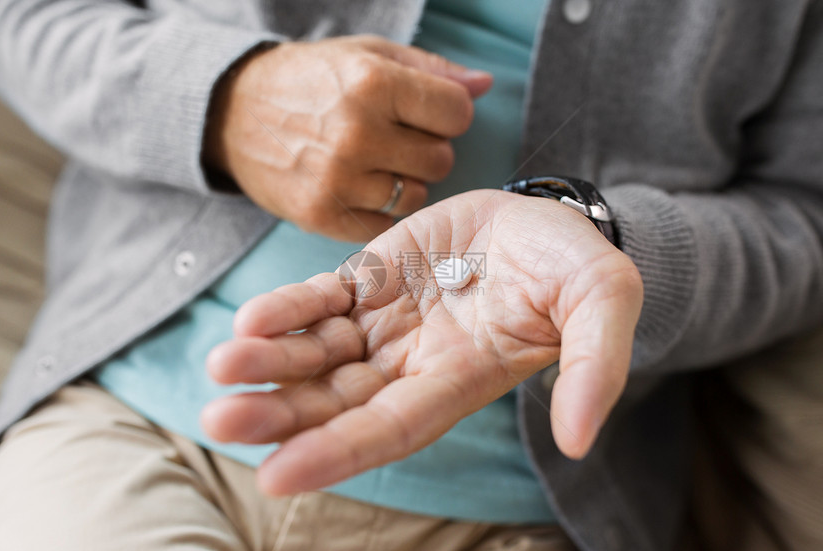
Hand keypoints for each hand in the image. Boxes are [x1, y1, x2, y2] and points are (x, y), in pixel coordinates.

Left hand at [201, 189, 642, 494]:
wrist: (548, 217)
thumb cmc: (576, 266)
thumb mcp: (603, 304)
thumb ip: (594, 366)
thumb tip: (578, 440)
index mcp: (460, 378)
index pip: (391, 428)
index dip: (337, 452)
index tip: (276, 474)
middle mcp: (412, 361)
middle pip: (336, 401)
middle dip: (279, 415)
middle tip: (218, 418)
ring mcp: (386, 320)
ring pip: (316, 353)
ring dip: (267, 364)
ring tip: (221, 367)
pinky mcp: (369, 277)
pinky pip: (320, 299)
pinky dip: (285, 310)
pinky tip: (249, 319)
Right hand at [204, 35, 492, 240]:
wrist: (234, 113)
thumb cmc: (309, 80)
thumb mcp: (368, 55)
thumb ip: (431, 70)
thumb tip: (484, 84)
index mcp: (372, 82)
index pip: (457, 113)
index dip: (447, 115)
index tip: (426, 114)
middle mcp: (356, 133)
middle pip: (440, 160)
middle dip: (426, 150)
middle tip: (395, 140)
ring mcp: (337, 179)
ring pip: (415, 197)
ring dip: (404, 183)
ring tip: (374, 164)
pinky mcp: (321, 216)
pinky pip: (384, 226)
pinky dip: (379, 211)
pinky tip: (359, 188)